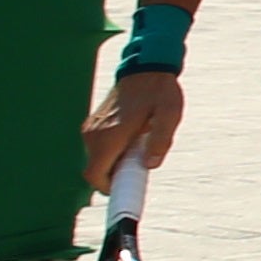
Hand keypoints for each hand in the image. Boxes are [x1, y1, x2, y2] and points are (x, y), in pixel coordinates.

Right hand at [84, 71, 183, 186]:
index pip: (94, 175)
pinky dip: (114, 153)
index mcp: (109, 136)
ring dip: (117, 162)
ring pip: (98, 160)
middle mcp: (94, 135)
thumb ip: (160, 140)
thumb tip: (150, 165)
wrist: (145, 68)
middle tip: (142, 166)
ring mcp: (91, 129)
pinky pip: (100, 149)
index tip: (126, 193)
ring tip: (141, 146)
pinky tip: (134, 138)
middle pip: (97, 171)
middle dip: (118, 175)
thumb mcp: (169, 115)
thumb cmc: (159, 92)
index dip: (108, 189)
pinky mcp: (93, 125)